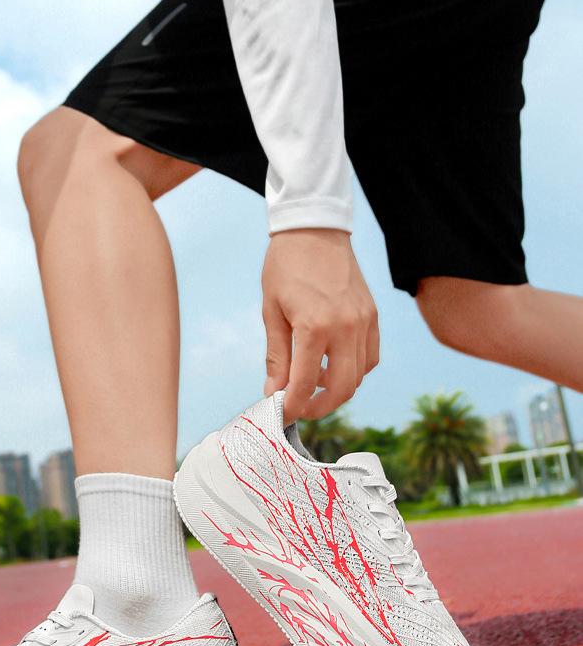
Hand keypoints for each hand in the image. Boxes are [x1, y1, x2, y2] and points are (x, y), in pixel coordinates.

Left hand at [261, 229, 378, 424]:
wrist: (313, 230)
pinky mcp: (373, 316)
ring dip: (338, 390)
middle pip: (341, 388)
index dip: (293, 406)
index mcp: (314, 326)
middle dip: (319, 407)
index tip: (283, 415)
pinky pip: (371, 358)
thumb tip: (273, 392)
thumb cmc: (285, 268)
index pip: (305, 383)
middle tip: (300, 409)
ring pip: (359, 376)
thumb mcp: (272, 312)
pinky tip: (335, 367)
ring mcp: (364, 322)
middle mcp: (345, 327)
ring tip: (314, 388)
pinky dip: (355, 371)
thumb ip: (277, 356)